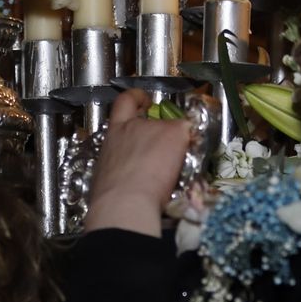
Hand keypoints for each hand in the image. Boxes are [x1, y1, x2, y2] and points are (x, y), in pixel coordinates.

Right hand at [83, 88, 194, 237]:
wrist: (125, 202)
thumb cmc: (114, 198)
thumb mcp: (109, 173)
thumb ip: (121, 164)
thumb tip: (127, 174)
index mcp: (113, 135)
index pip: (123, 104)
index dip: (135, 99)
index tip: (142, 101)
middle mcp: (132, 126)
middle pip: (152, 118)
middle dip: (159, 130)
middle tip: (165, 144)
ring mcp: (155, 128)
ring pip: (172, 130)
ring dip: (174, 146)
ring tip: (174, 170)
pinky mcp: (175, 133)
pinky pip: (189, 135)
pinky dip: (190, 148)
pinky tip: (188, 165)